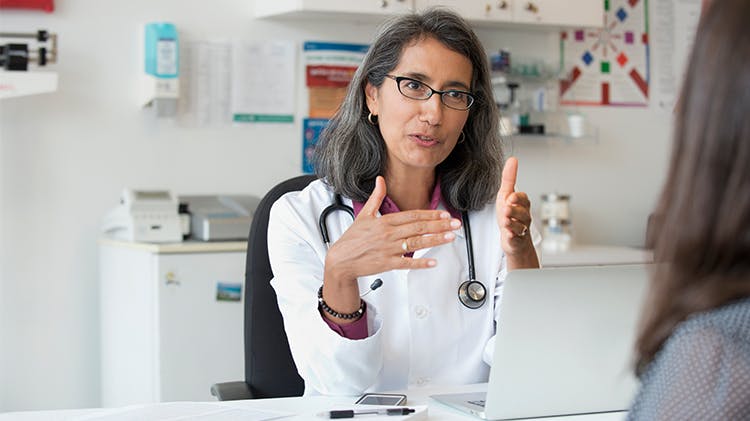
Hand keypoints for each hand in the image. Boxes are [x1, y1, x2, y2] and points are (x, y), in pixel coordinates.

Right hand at [322, 176, 461, 317]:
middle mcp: (388, 234)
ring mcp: (388, 249)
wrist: (340, 260)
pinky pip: (406, 263)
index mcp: (385, 222)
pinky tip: (432, 262)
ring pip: (416, 243)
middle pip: (418, 228)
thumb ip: (376, 197)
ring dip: (435, 240)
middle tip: (455, 223)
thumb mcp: (364, 214)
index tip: (444, 214)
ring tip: (450, 237)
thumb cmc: (352, 239)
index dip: (430, 214)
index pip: (412, 216)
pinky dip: (420, 263)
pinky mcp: (387, 264)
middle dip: (439, 225)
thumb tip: (380, 180)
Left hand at [495, 157, 538, 268]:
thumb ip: (509, 178)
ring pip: (520, 226)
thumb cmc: (509, 214)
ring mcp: (521, 229)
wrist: (512, 237)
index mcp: (522, 204)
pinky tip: (508, 234)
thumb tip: (513, 160)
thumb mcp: (506, 194)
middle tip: (506, 209)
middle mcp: (524, 216)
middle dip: (514, 211)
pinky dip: (512, 236)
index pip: (523, 199)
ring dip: (512, 223)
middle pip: (522, 213)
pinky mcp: (516, 240)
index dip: (517, 198)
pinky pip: (516, 238)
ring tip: (505, 221)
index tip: (510, 197)